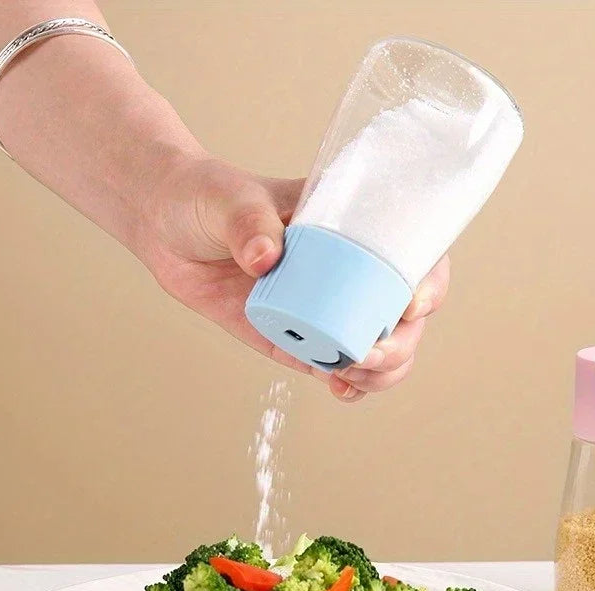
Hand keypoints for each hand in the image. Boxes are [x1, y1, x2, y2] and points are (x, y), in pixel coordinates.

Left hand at [140, 156, 449, 401]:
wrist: (166, 226)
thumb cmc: (207, 196)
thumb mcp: (230, 198)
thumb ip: (248, 222)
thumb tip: (266, 259)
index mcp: (351, 228)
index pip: (413, 255)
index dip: (428, 284)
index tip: (408, 305)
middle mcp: (348, 271)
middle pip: (404, 316)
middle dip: (401, 344)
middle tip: (369, 353)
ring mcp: (324, 307)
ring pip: (377, 347)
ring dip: (381, 371)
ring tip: (351, 376)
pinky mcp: (296, 336)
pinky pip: (333, 363)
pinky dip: (348, 385)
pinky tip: (341, 391)